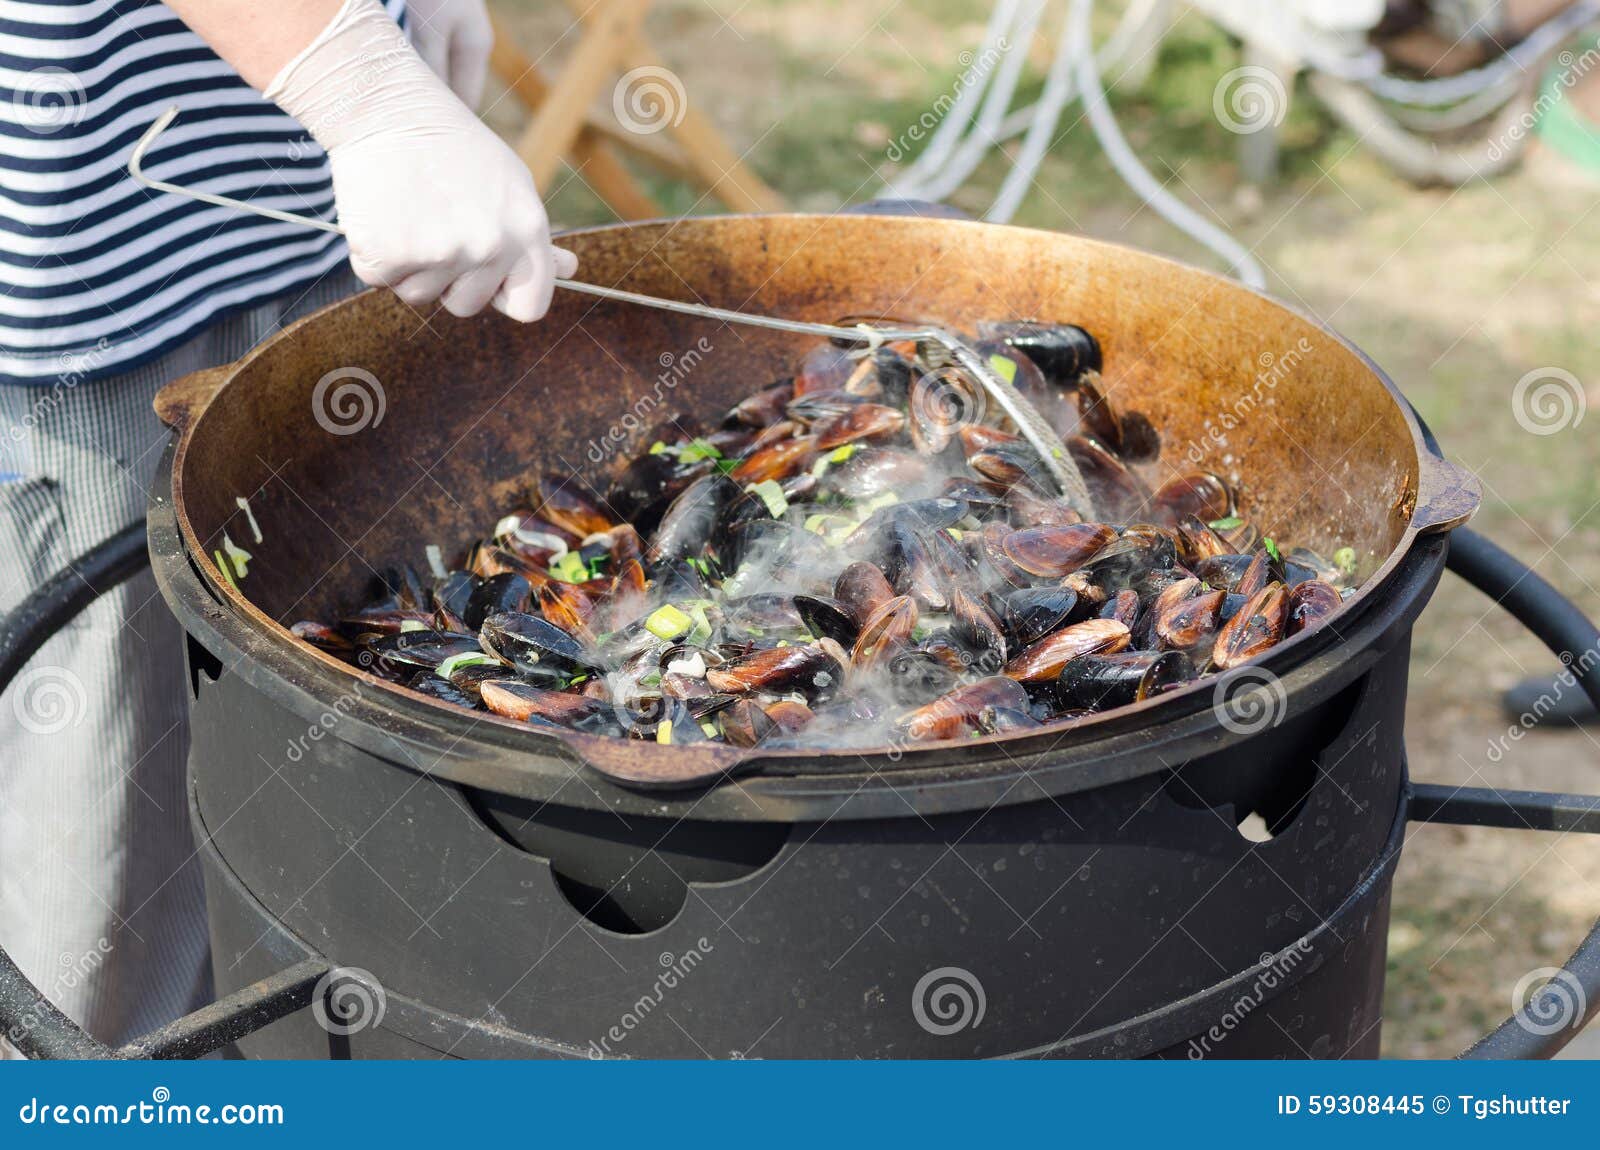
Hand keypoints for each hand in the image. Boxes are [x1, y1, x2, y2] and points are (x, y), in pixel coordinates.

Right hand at [264, 0, 575, 320]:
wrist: (388, 108)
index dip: (504, 298)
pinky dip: (373, 255)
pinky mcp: (389, 255)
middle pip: (467, 305)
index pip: (529, 308)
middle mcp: (490, 246)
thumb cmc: (453, 147)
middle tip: (434, 225)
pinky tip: (380, 213)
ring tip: (408, 213)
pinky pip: (379, 279)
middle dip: (448, 278)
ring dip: (408, 266)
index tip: (487, 281)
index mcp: (527, 231)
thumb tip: (569, 270)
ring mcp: (440, 252)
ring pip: (420, 296)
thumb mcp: (510, 184)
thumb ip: (533, 236)